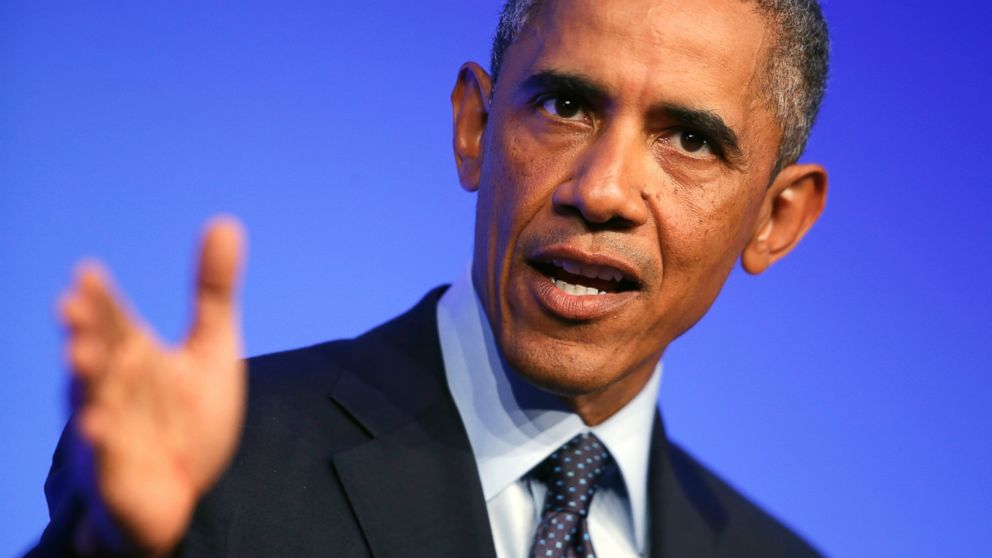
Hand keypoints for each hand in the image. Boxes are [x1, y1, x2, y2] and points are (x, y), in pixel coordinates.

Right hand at [59, 217, 246, 554]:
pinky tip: (96, 427)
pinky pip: (106, 458)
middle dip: (85, 332)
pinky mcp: (116, 474)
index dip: (102, 298)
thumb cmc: (185, 417)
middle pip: (99, 354)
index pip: (115, 319)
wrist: (180, 492)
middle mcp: (115, 387)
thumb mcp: (210, 348)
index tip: (87, 271)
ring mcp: (111, 430)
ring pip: (93, 401)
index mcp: (134, 355)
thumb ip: (212, 291)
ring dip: (85, 380)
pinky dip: (100, 442)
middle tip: (71, 306)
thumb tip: (223, 220)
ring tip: (78, 353)